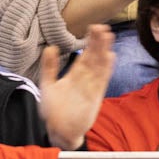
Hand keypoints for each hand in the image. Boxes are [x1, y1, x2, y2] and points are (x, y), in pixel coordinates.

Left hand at [39, 23, 113, 148]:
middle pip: (93, 57)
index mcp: (74, 75)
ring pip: (99, 66)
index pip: (84, 55)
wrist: (58, 131)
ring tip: (108, 36)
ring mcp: (90, 87)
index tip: (93, 28)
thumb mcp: (48, 84)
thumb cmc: (53, 111)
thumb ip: (49, 67)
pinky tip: (110, 56)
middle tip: (103, 27)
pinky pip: (101, 80)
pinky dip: (106, 69)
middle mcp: (84, 79)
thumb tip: (51, 47)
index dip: (89, 42)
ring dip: (104, 51)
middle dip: (98, 43)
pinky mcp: (94, 96)